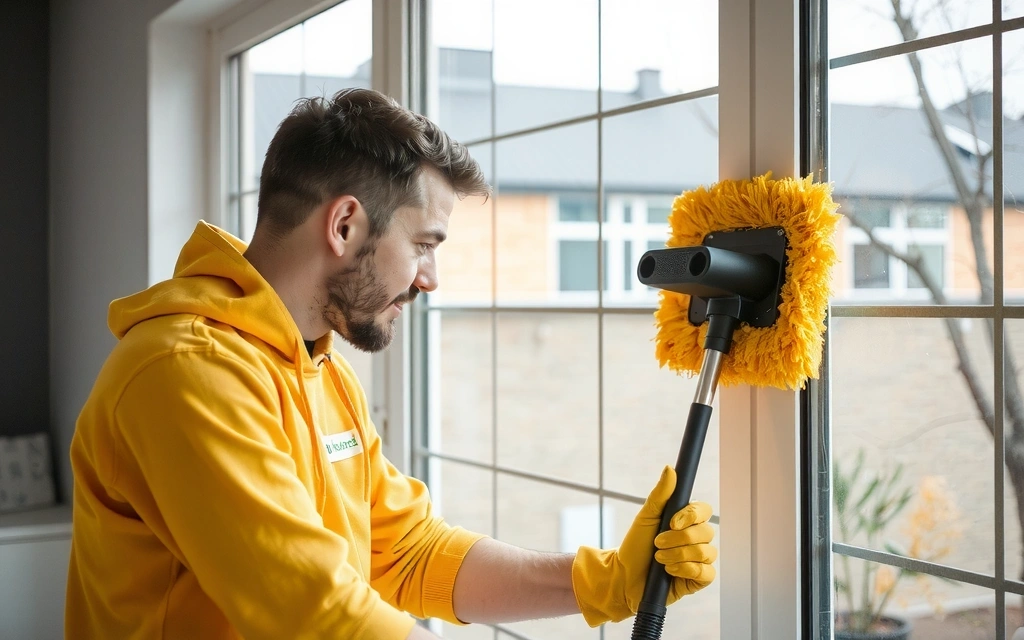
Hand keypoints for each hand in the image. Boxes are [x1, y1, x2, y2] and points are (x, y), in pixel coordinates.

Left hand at [571, 466, 716, 625]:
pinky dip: (685, 570)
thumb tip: (670, 468)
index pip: (704, 511)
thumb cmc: (635, 546)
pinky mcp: (698, 579)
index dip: (692, 516)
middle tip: (657, 543)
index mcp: (686, 521)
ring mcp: (699, 559)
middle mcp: (696, 538)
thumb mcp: (645, 517)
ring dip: (678, 555)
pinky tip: (670, 571)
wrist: (624, 576)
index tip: (672, 522)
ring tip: (659, 559)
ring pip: (706, 553)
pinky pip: (707, 573)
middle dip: (678, 539)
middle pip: (706, 532)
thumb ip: (660, 495)